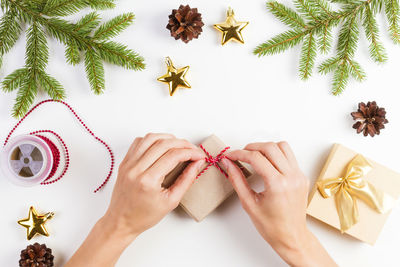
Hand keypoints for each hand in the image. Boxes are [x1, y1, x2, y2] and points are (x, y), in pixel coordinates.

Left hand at [104, 133, 204, 236]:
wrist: (121, 221)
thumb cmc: (144, 216)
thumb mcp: (171, 201)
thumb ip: (186, 180)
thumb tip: (197, 163)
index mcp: (148, 181)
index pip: (173, 156)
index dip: (190, 152)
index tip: (200, 155)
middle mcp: (136, 169)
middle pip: (163, 144)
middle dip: (183, 144)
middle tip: (193, 149)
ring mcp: (128, 164)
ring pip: (150, 138)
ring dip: (168, 138)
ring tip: (179, 145)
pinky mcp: (124, 162)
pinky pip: (139, 142)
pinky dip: (153, 139)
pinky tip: (162, 146)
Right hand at [221, 142, 335, 266]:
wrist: (292, 237)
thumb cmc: (272, 226)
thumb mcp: (249, 203)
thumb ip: (237, 180)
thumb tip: (228, 164)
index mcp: (278, 185)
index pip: (256, 158)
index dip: (239, 154)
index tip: (230, 156)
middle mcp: (291, 177)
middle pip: (270, 147)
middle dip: (251, 147)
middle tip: (240, 155)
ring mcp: (299, 175)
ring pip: (282, 146)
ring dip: (266, 148)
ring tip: (254, 156)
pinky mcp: (302, 176)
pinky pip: (289, 156)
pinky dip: (276, 154)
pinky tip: (267, 163)